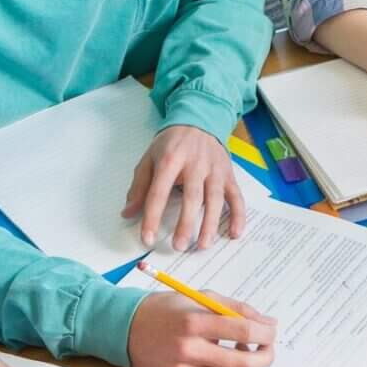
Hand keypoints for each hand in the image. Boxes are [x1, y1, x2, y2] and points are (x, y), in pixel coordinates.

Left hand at [125, 125, 246, 252]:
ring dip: (210, 224)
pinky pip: (236, 197)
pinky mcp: (228, 175)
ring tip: (203, 245)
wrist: (199, 120)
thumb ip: (139, 186)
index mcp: (170, 160)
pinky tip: (235, 233)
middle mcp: (195, 165)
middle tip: (179, 246)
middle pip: (192, 197)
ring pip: (215, 199)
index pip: (159, 192)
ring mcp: (215, 170)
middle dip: (186, 223)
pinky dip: (238, 216)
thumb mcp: (149, 158)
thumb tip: (128, 213)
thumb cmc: (172, 144)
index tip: (148, 238)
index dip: (152, 217)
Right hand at [126, 292, 275, 366]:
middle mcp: (187, 350)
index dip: (265, 333)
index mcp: (193, 322)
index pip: (243, 331)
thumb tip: (269, 323)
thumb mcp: (199, 298)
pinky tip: (212, 359)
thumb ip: (235, 309)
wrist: (124, 330)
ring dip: (245, 366)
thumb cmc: (166, 310)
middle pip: (243, 363)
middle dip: (265, 356)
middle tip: (268, 349)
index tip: (272, 331)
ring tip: (241, 352)